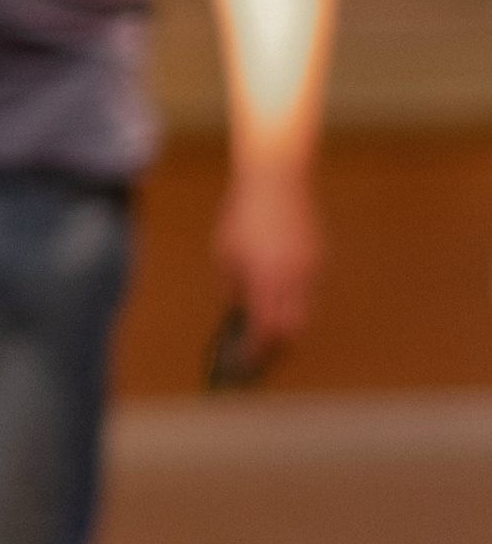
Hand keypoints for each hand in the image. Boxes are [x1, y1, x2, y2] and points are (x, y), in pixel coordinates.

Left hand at [215, 160, 320, 356]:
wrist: (277, 179)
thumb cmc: (242, 214)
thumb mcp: (225, 254)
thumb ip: (231, 289)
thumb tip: (235, 315)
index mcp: (266, 279)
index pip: (265, 331)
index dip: (256, 353)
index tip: (243, 364)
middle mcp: (293, 279)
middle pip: (293, 331)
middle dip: (276, 349)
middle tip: (258, 358)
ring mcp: (310, 268)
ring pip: (303, 312)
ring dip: (285, 326)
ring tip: (263, 332)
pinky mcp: (317, 257)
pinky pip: (307, 290)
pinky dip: (292, 303)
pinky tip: (275, 300)